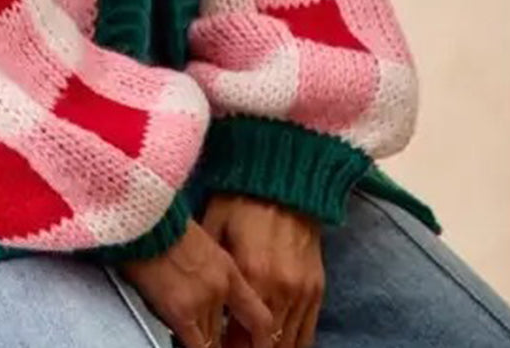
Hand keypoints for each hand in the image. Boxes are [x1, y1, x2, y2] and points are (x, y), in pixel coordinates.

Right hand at [117, 215, 275, 347]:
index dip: (261, 341)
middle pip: (234, 336)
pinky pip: (195, 347)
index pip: (259, 318)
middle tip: (227, 345)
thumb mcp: (199, 245)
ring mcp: (202, 301)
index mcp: (228, 270)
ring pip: (213, 344)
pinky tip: (189, 343)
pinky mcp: (180, 311)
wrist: (143, 215)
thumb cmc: (162, 224)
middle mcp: (220, 288)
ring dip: (210, 346)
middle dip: (230, 346)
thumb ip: (210, 274)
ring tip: (203, 341)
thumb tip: (211, 299)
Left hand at [199, 193, 325, 347]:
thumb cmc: (243, 198)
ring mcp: (302, 291)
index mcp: (252, 273)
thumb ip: (209, 264)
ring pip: (288, 343)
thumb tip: (193, 292)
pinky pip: (308, 331)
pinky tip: (280, 347)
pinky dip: (293, 344)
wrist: (286, 178)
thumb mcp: (214, 224)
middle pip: (266, 345)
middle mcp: (281, 288)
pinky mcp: (316, 287)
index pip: (240, 335)